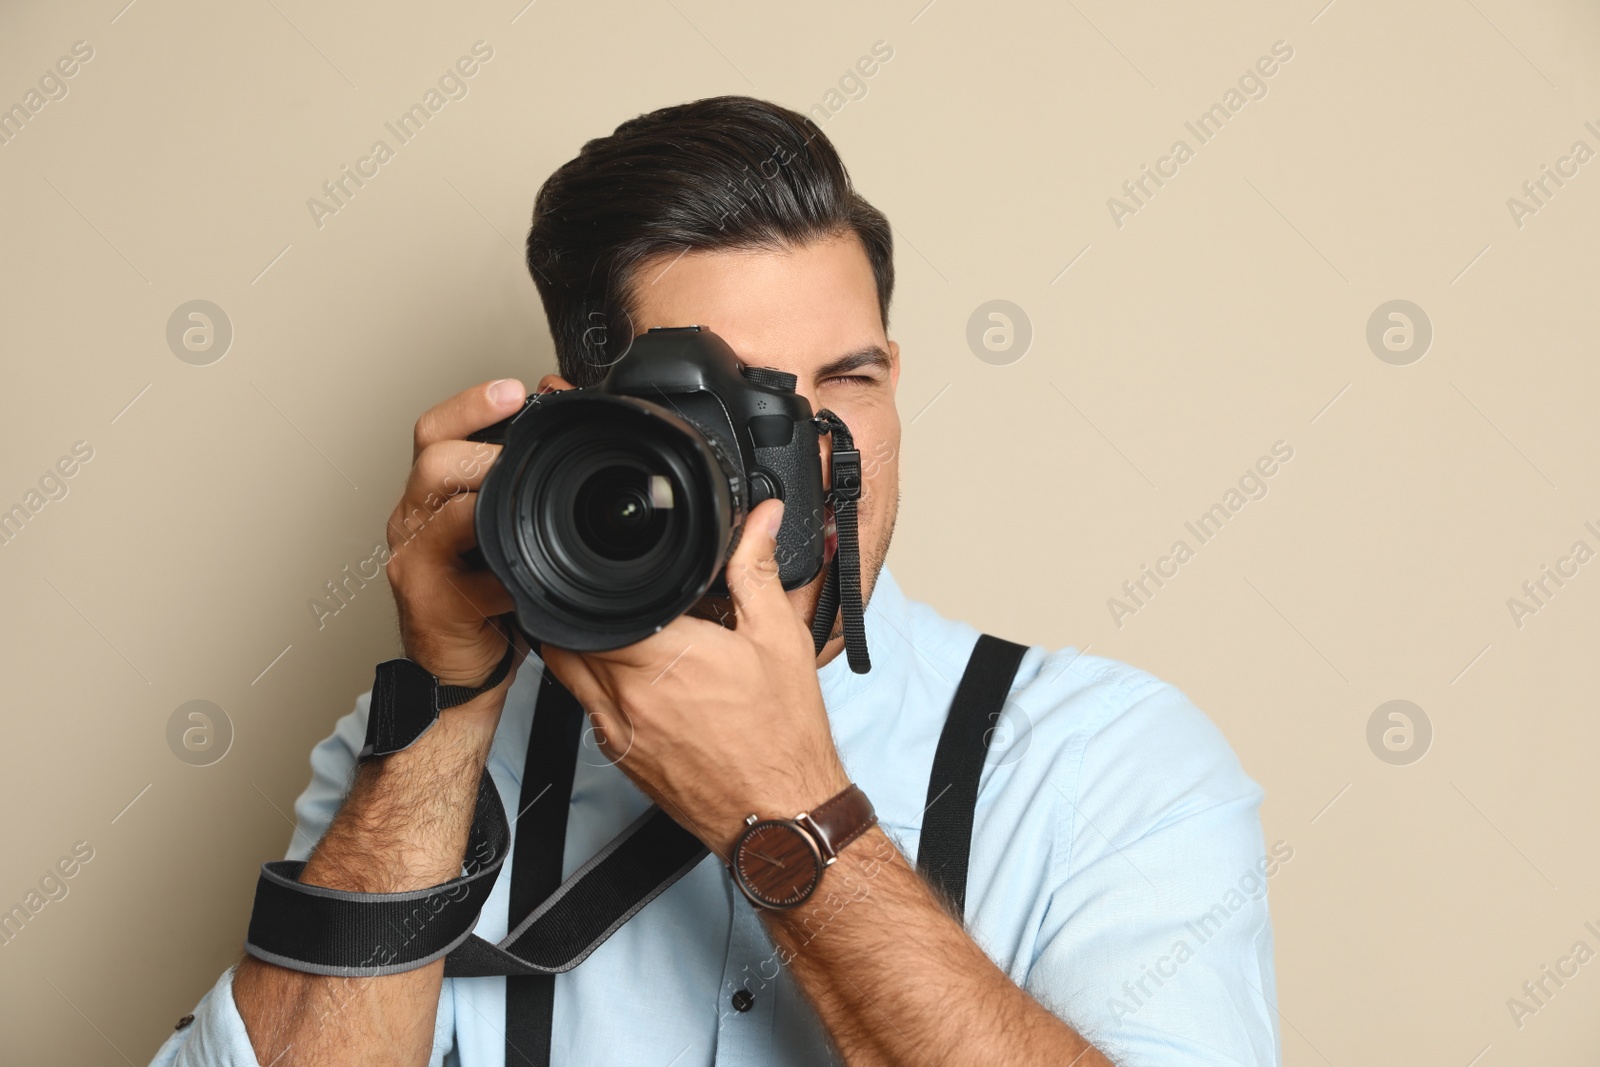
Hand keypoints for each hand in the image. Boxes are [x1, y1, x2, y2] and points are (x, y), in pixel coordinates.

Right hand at [386, 379, 525, 691]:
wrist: (466, 664)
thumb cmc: (488, 594)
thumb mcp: (505, 527)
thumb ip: (519, 477)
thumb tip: (558, 411)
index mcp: (433, 494)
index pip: (436, 431)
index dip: (471, 404)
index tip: (513, 389)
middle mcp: (415, 519)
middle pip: (433, 459)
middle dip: (482, 444)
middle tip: (522, 446)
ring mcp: (415, 559)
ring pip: (437, 508)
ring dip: (485, 494)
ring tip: (520, 494)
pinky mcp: (427, 599)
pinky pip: (458, 569)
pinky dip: (496, 562)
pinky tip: (523, 562)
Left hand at [541, 497, 850, 855]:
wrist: (779, 817)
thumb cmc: (782, 739)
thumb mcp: (780, 639)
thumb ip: (757, 571)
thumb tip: (760, 521)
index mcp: (664, 657)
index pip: (593, 602)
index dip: (595, 578)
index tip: (615, 568)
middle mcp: (628, 695)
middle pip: (569, 633)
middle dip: (586, 608)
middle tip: (621, 596)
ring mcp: (617, 730)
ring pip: (566, 670)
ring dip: (581, 644)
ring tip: (621, 630)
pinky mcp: (619, 757)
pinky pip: (585, 708)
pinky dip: (595, 684)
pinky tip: (635, 678)